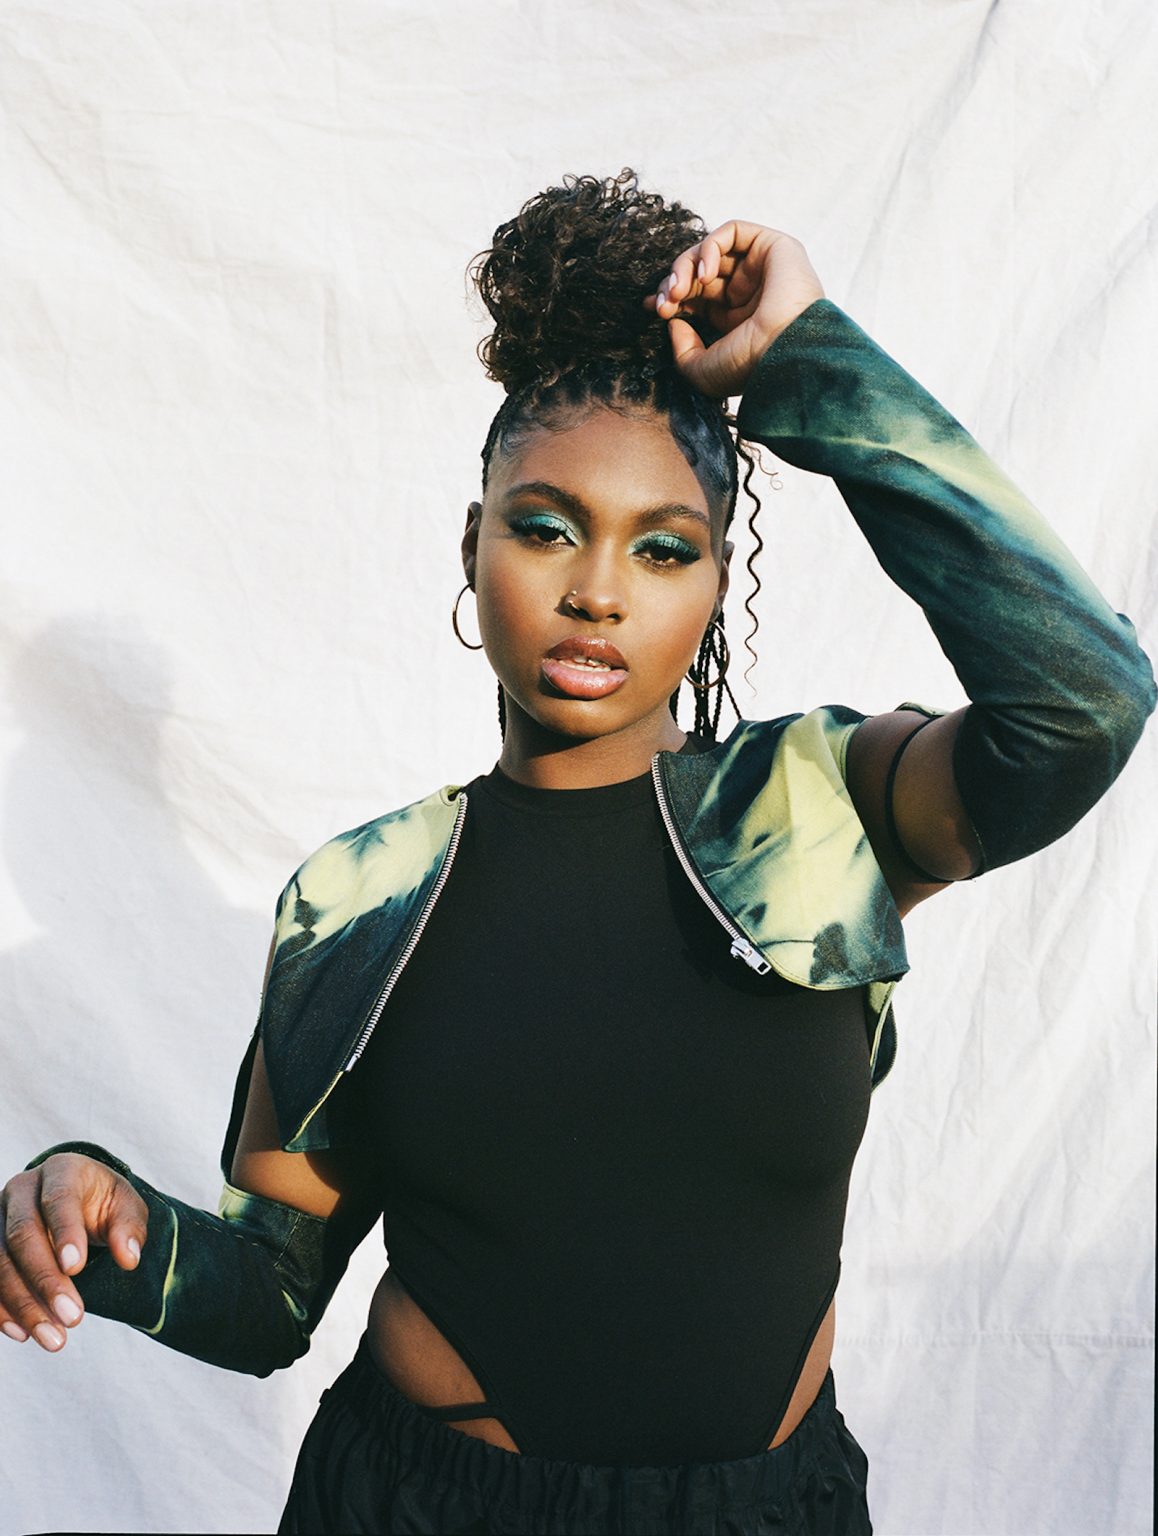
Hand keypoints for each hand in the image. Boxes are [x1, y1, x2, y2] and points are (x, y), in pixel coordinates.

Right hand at [0, 1153, 147, 1351]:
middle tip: (73, 1318)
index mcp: (61, 1170)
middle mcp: (22, 1189)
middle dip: (45, 1280)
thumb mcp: (126, 1207)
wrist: (76, 1200)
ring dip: (24, 1304)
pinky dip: (1, 1309)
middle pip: (23, 1234)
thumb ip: (129, 1228)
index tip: (76, 1268)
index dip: (65, 1233)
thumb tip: (128, 1257)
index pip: (58, 1199)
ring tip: (53, 1338)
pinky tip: (22, 1333)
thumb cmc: (103, 1202)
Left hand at [645, 221, 824, 397]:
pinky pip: (731, 232)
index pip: (697, 297)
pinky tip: (704, 275)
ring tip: (678, 290)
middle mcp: (749, 291)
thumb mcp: (703, 372)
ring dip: (686, 266)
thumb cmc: (750, 368)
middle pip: (699, 273)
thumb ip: (682, 350)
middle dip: (674, 283)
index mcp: (736, 319)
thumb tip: (674, 322)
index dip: (671, 297)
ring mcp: (761, 268)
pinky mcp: (772, 246)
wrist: (786, 352)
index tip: (654, 307)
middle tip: (664, 303)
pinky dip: (708, 248)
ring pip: (710, 250)